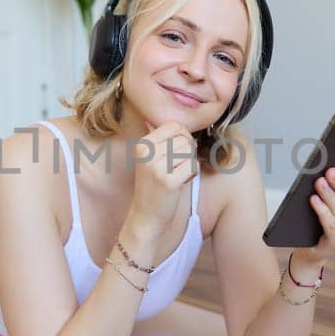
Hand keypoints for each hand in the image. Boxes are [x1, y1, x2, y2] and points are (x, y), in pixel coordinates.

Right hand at [126, 119, 197, 234]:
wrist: (146, 217)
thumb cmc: (153, 186)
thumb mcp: (149, 159)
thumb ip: (155, 138)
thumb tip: (152, 118)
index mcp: (142, 145)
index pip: (174, 125)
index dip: (183, 137)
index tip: (177, 152)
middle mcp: (146, 153)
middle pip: (184, 138)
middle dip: (188, 152)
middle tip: (177, 167)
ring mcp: (156, 167)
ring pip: (189, 151)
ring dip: (189, 163)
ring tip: (177, 175)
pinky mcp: (168, 182)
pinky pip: (192, 166)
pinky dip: (191, 174)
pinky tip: (181, 182)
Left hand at [303, 161, 334, 261]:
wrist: (311, 241)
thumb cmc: (321, 212)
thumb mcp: (329, 194)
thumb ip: (332, 181)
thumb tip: (328, 167)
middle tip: (329, 172)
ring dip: (330, 196)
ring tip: (319, 183)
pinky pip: (332, 226)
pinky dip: (323, 212)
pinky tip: (314, 200)